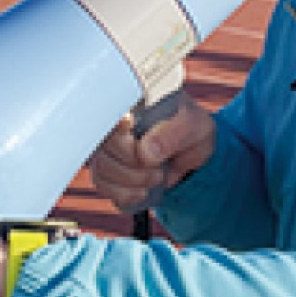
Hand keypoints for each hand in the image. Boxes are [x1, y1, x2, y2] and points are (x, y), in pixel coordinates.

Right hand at [89, 93, 215, 213]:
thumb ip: (172, 135)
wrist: (191, 149)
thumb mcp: (194, 127)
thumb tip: (145, 152)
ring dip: (132, 182)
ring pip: (101, 168)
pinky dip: (125, 194)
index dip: (116, 127)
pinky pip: (103, 184)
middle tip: (159, 171)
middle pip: (104, 147)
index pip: (110, 112)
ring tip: (156, 178)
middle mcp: (112, 123)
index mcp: (132, 102)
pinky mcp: (106, 168)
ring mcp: (106, 146)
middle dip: (134, 166)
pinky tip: (143, 191)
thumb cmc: (190, 130)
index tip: (130, 127)